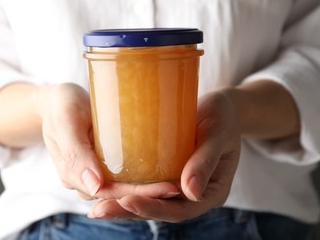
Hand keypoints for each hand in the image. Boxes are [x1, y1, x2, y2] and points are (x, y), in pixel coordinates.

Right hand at [39, 83, 179, 199]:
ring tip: (179, 179)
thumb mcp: (65, 123)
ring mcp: (96, 170)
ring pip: (125, 186)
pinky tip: (165, 168)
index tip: (168, 187)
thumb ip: (75, 154)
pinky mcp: (104, 161)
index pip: (112, 193)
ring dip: (150, 187)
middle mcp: (87, 179)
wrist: (55, 101)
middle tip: (181, 184)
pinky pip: (124, 173)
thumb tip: (95, 187)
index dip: (140, 194)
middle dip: (151, 193)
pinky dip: (144, 174)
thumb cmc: (60, 107)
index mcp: (75, 175)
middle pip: (122, 193)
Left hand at [88, 90, 240, 221]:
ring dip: (123, 205)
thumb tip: (191, 192)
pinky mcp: (168, 173)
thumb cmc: (223, 117)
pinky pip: (147, 186)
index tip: (128, 201)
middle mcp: (193, 194)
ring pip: (150, 200)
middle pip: (160, 210)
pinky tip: (106, 186)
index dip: (154, 209)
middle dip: (129, 211)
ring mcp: (180, 185)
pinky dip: (128, 188)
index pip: (180, 209)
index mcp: (211, 192)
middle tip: (99, 210)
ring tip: (96, 206)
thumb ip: (205, 162)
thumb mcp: (217, 135)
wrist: (222, 107)